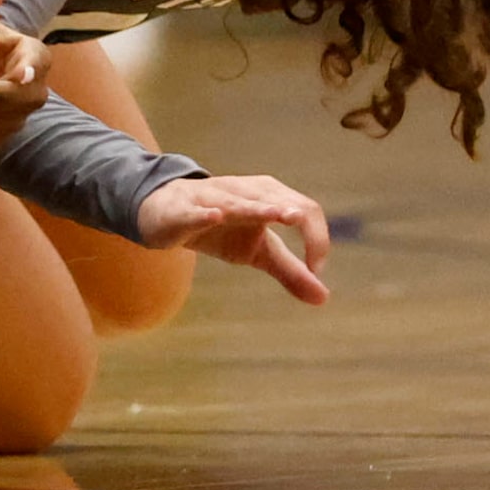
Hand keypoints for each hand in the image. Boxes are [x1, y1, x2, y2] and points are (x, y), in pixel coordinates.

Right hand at [137, 175, 330, 304]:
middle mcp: (243, 191)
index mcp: (267, 197)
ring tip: (280, 214)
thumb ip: (291, 272)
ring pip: (238, 202)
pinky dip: (206, 214)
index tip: (317, 269)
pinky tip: (217, 217)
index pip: (303, 209)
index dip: (316, 238)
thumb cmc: (220, 229)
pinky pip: (195, 211)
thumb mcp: (258, 252)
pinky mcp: (182, 210)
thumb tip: (324, 298)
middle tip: (308, 238)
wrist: (165, 212)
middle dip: (292, 214)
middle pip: (275, 199)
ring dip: (258, 208)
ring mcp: (211, 198)